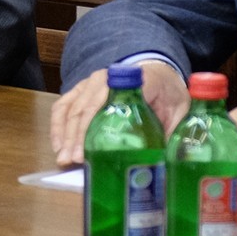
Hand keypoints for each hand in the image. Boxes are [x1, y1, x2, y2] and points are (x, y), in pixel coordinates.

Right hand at [49, 61, 188, 165]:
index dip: (95, 125)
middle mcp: (107, 78)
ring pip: (72, 107)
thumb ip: (171, 131)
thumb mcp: (178, 110)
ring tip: (63, 158)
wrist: (158, 72)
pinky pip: (64, 105)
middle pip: (86, 106)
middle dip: (76, 135)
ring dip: (65, 133)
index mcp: (134, 81)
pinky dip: (58, 125)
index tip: (89, 150)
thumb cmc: (168, 93)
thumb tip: (161, 163)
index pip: (107, 101)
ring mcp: (92, 82)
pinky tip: (59, 146)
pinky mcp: (83, 89)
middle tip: (73, 161)